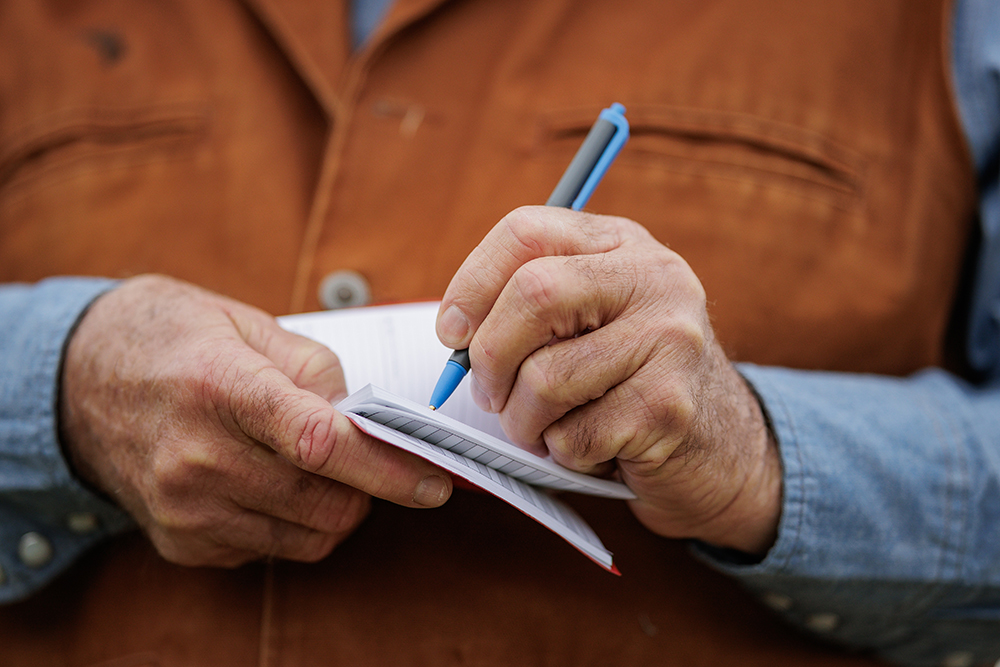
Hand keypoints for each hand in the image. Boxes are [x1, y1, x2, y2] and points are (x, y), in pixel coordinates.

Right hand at [59, 275, 451, 566]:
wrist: (79, 381)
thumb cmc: (174, 341)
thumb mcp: (248, 325)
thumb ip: (317, 372)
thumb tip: (368, 420)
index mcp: (222, 387)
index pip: (321, 443)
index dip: (388, 468)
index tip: (434, 481)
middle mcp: (197, 456)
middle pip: (325, 503)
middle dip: (369, 489)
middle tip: (367, 458)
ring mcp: (184, 507)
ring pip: (307, 538)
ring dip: (334, 509)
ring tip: (315, 467)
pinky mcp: (180, 541)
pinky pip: (270, 550)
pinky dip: (291, 524)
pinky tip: (269, 483)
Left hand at [436, 207, 780, 554]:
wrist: (719, 443)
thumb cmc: (624, 378)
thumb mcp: (587, 317)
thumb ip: (525, 305)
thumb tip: (455, 335)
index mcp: (621, 243)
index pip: (526, 231)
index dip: (472, 284)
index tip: (453, 333)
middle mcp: (655, 278)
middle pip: (534, 294)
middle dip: (490, 357)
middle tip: (489, 394)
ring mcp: (672, 340)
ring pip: (546, 378)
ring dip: (522, 421)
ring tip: (542, 427)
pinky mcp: (671, 407)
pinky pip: (574, 435)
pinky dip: (563, 453)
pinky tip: (590, 446)